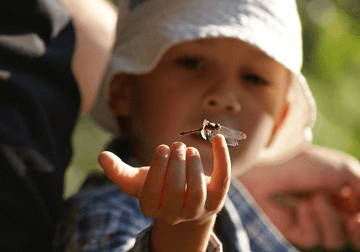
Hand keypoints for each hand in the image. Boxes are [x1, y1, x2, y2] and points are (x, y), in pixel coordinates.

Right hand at [98, 134, 230, 251]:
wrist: (186, 204)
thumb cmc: (159, 187)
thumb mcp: (138, 181)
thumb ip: (119, 171)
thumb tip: (101, 156)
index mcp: (152, 207)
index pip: (152, 191)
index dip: (157, 168)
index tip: (162, 148)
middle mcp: (174, 214)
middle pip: (175, 193)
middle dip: (176, 166)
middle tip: (177, 146)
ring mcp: (197, 210)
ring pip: (197, 192)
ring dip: (194, 167)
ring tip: (189, 149)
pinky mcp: (216, 201)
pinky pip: (222, 180)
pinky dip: (222, 158)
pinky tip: (219, 139)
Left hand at [238, 146, 359, 250]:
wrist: (266, 167)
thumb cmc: (303, 164)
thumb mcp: (344, 171)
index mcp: (343, 194)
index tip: (359, 216)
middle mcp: (329, 210)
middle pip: (354, 237)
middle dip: (359, 234)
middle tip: (354, 222)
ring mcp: (311, 222)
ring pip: (336, 240)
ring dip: (329, 219)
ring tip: (313, 198)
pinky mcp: (294, 232)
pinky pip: (312, 239)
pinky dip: (310, 222)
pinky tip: (300, 206)